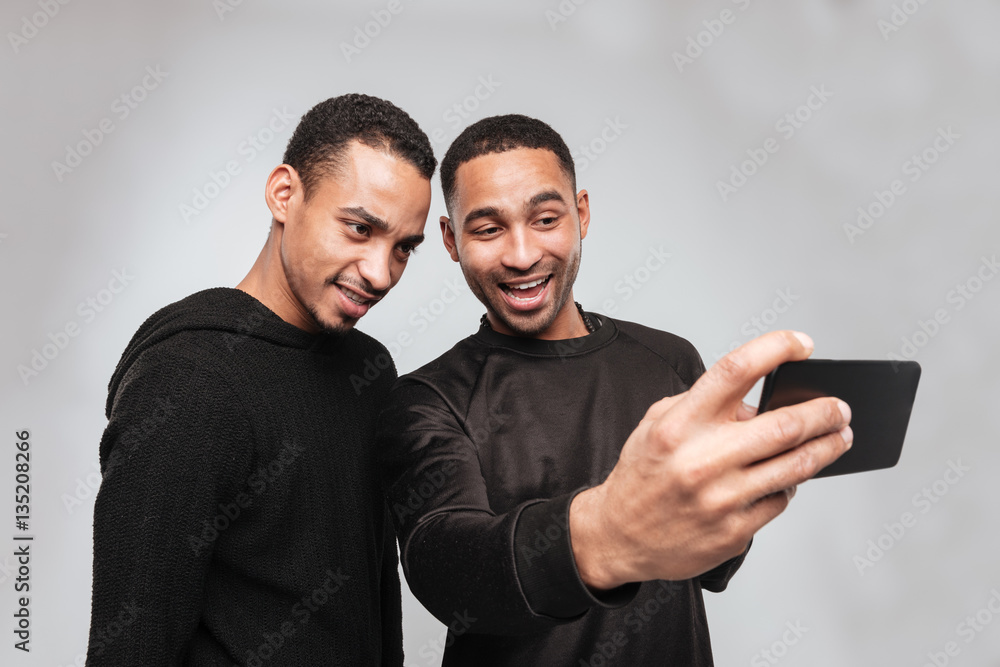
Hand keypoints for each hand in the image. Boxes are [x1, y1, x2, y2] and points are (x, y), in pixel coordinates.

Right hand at [570, 330, 851, 588]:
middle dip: (824, 412)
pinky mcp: (733, 532)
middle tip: (840, 407)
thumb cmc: (643, 475)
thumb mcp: (658, 425)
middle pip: (784, 425)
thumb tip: (760, 401)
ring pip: (795, 466)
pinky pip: (780, 500)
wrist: (618, 537)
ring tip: (839, 436)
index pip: (735, 371)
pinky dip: (791, 484)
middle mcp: (701, 459)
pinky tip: (791, 476)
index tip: (801, 344)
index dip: (776, 348)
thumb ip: (704, 405)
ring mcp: (720, 499)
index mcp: (679, 424)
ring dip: (827, 447)